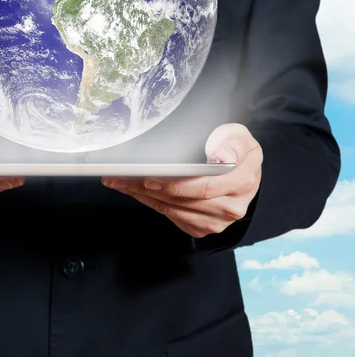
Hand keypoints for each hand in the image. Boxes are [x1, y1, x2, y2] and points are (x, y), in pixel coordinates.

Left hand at [101, 123, 261, 238]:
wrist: (244, 171)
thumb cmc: (235, 149)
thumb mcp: (239, 137)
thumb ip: (232, 144)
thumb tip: (221, 157)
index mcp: (241, 182)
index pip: (203, 187)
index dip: (174, 185)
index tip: (149, 178)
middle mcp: (231, 207)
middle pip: (182, 201)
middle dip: (147, 188)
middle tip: (121, 177)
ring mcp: (217, 221)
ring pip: (172, 209)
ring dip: (142, 196)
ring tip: (120, 181)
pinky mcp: (203, 227)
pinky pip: (171, 216)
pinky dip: (150, 202)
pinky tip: (134, 190)